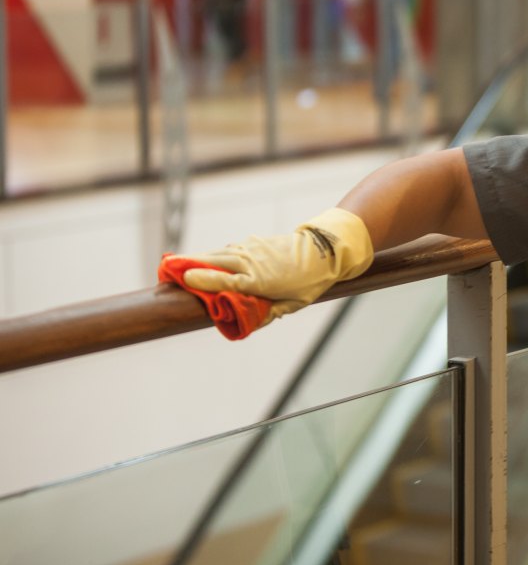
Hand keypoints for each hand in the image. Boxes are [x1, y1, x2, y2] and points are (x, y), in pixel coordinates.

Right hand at [180, 208, 373, 321]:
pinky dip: (213, 255)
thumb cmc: (309, 281)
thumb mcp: (291, 304)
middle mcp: (251, 261)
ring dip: (197, 259)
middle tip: (164, 270)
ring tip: (175, 265)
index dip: (203, 279)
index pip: (225, 280)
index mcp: (260, 280)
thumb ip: (267, 313)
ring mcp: (251, 248)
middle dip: (189, 265)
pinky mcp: (253, 242)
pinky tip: (202, 261)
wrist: (325, 250)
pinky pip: (228, 249)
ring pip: (218, 253)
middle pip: (214, 262)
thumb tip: (247, 321)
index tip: (182, 278)